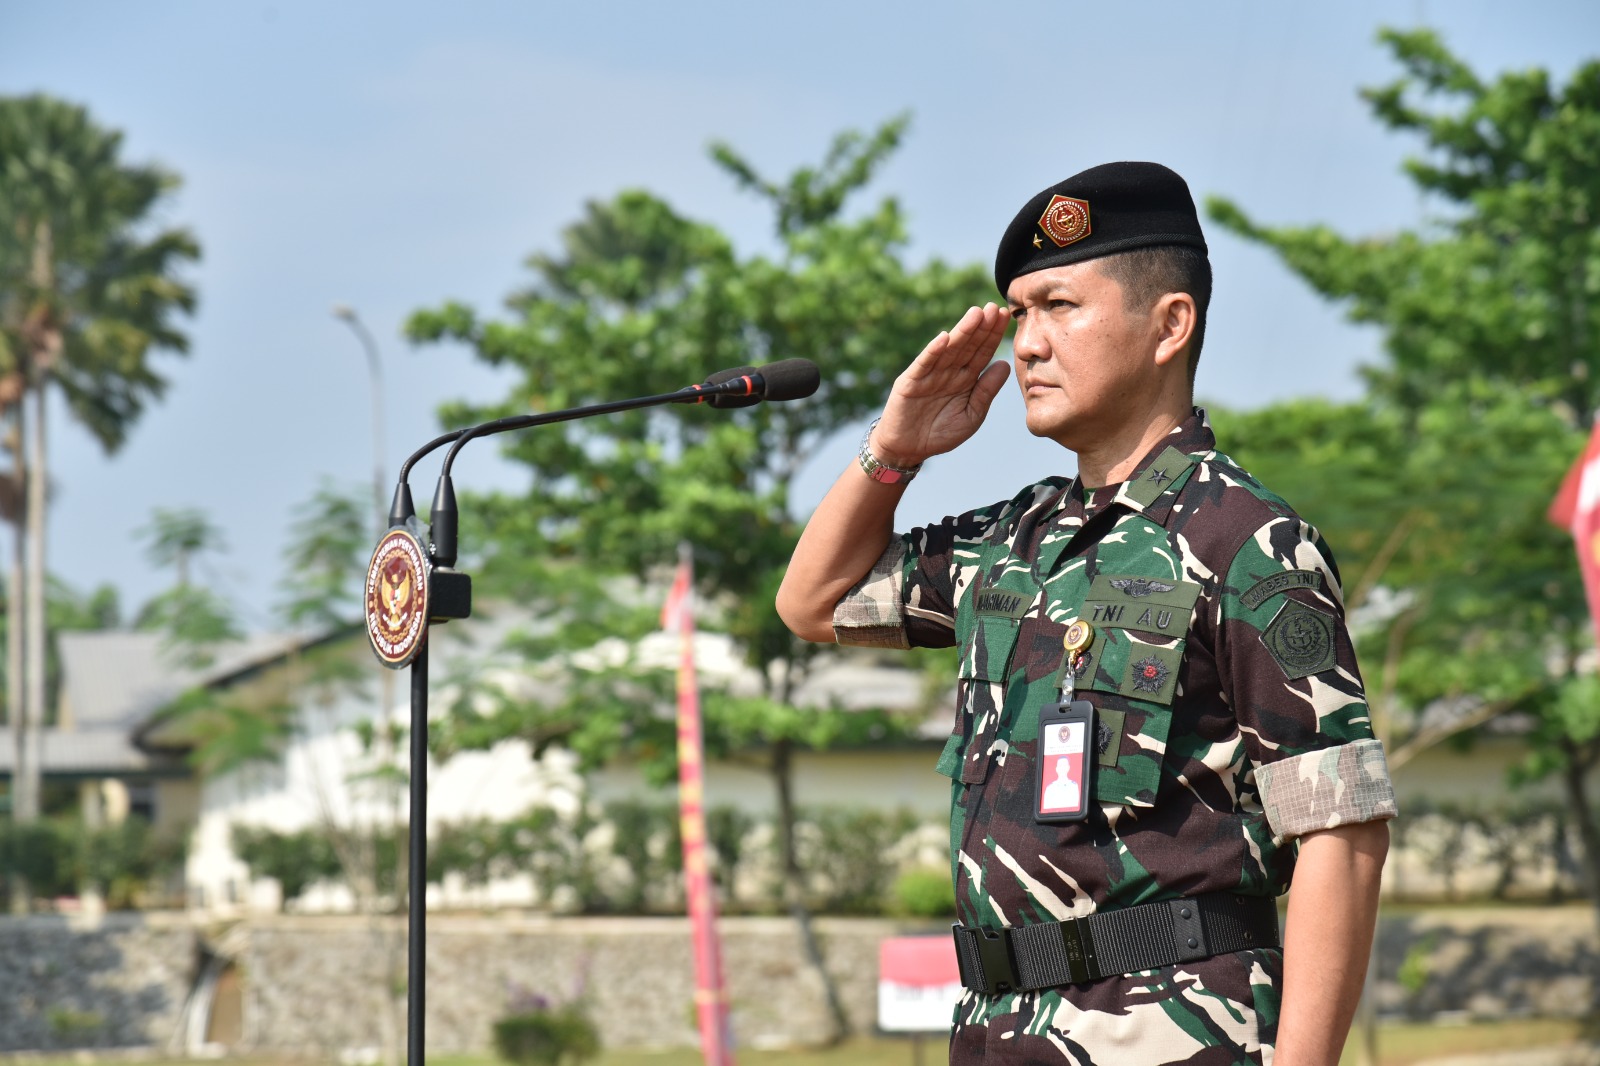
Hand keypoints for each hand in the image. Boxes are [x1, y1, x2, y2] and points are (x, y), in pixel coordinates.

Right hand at [871, 303, 1011, 466]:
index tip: (1004, 317)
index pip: (982, 352)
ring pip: (949, 350)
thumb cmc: (940, 433)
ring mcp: (929, 374)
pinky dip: (933, 351)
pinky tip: (945, 338)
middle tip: (993, 307)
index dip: (993, 335)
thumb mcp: (971, 415)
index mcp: (965, 378)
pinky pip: (924, 364)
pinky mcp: (910, 382)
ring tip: (975, 314)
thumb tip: (1005, 364)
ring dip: (962, 332)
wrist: (908, 449)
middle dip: (981, 327)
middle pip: (968, 345)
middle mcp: (948, 371)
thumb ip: (986, 391)